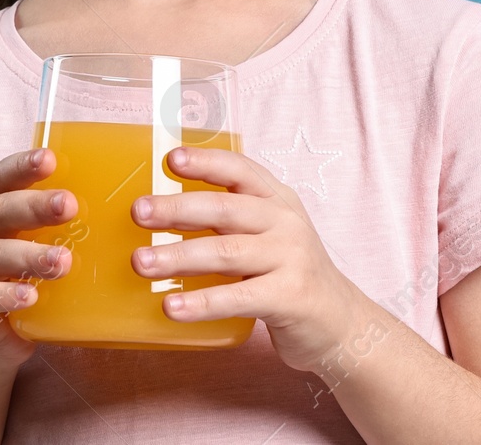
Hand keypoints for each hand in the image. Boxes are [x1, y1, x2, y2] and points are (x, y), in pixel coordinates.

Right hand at [0, 147, 76, 368]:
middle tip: (69, 206)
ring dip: (29, 256)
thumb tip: (131, 205)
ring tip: (63, 261)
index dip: (22, 166)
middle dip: (34, 206)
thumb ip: (66, 225)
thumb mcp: (41, 243)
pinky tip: (29, 297)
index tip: (50, 158)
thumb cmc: (24, 273)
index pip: (1, 177)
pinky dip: (4, 296)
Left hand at [130, 145, 366, 372]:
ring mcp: (290, 258)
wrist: (341, 321)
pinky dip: (202, 302)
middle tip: (139, 211)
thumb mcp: (267, 235)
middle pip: (226, 209)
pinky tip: (172, 307)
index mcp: (277, 201)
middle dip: (178, 208)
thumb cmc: (288, 275)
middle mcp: (285, 223)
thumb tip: (161, 213)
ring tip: (141, 263)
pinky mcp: (289, 296)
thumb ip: (229, 221)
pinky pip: (239, 297)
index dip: (207, 161)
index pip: (241, 171)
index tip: (171, 158)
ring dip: (179, 256)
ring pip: (226, 252)